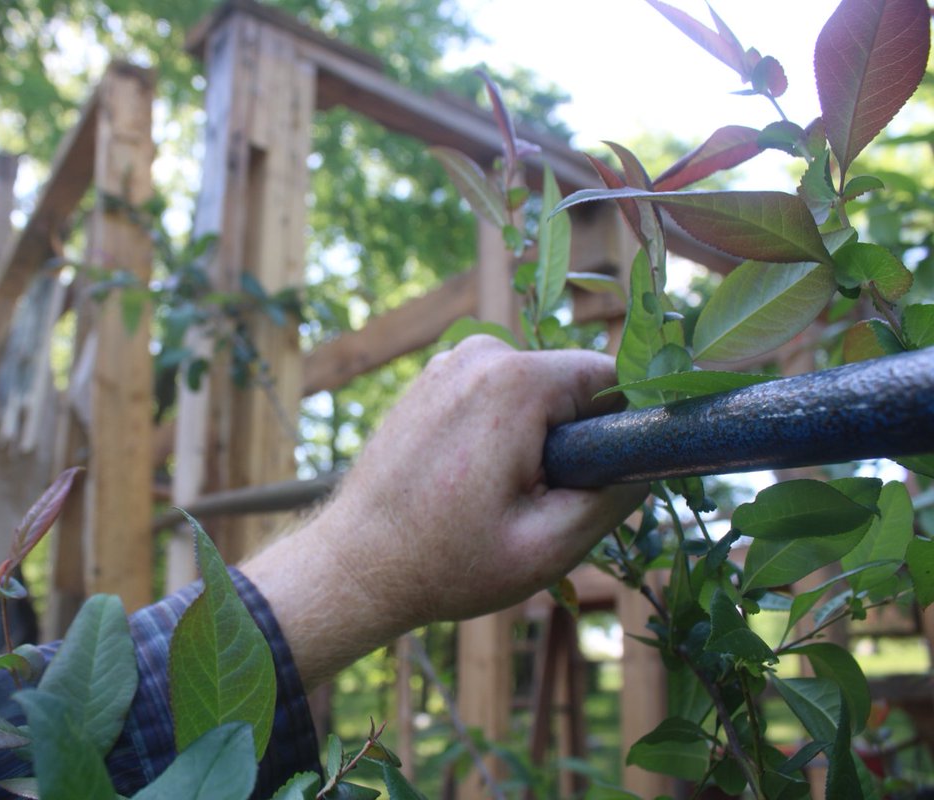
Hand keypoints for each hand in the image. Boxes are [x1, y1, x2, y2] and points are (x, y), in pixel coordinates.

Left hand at [242, 336, 647, 687]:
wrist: (355, 566)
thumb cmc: (446, 564)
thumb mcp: (549, 546)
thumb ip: (615, 496)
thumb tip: (652, 458)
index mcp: (513, 381)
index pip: (611, 380)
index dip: (620, 433)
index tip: (599, 484)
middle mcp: (479, 352)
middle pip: (570, 387)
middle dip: (571, 443)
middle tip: (536, 507)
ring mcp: (448, 362)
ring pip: (533, 394)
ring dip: (534, 442)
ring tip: (495, 501)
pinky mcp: (430, 380)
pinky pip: (495, 397)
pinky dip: (499, 434)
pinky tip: (468, 485)